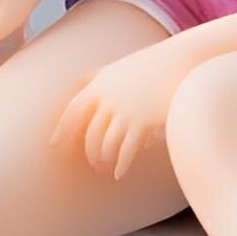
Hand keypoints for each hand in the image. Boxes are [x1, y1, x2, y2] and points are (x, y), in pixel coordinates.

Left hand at [50, 42, 199, 179]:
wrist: (182, 61)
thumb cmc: (153, 66)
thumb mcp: (121, 69)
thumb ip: (104, 83)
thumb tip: (96, 103)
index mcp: (100, 83)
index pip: (73, 109)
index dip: (62, 129)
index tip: (53, 144)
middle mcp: (108, 97)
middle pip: (90, 132)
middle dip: (89, 151)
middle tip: (93, 163)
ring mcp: (124, 110)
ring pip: (106, 144)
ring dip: (104, 159)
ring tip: (106, 168)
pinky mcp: (142, 121)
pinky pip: (126, 150)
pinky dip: (121, 164)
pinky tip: (119, 173)